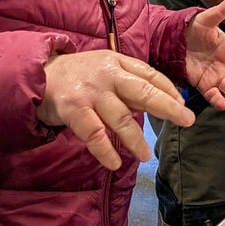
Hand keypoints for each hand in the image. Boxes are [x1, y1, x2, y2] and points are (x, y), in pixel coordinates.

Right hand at [41, 51, 195, 170]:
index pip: (151, 75)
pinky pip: (94, 134)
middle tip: (187, 120)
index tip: (183, 104)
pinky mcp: (73, 109)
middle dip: (167, 107)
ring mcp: (91, 92)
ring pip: (120, 117)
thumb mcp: (106, 69)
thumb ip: (130, 85)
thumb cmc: (79, 75)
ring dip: (136, 138)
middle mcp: (107, 75)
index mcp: (118, 62)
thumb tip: (161, 102)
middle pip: (143, 92)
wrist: (38, 74)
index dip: (169, 90)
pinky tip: (115, 162)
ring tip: (146, 155)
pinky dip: (105, 150)